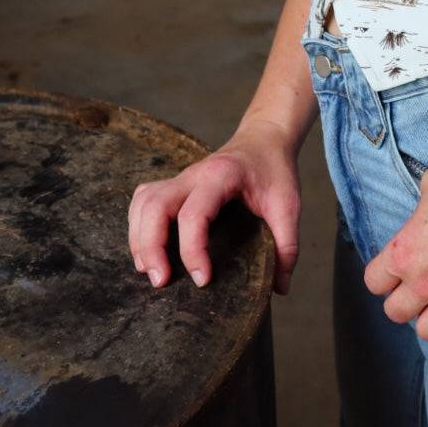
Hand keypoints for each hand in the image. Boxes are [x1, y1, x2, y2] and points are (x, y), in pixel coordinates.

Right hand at [128, 118, 300, 294]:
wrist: (265, 138)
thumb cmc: (274, 170)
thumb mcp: (289, 204)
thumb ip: (287, 245)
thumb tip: (280, 288)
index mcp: (222, 176)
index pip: (194, 214)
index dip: (192, 250)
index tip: (203, 279)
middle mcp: (194, 174)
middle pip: (155, 205)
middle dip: (151, 246)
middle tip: (161, 282)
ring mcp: (181, 178)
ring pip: (144, 202)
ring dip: (140, 238)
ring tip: (149, 271)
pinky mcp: (175, 185)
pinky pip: (144, 200)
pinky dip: (138, 225)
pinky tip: (146, 249)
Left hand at [362, 158, 427, 351]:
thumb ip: (421, 205)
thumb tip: (425, 209)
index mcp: (404, 252)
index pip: (374, 282)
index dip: (384, 275)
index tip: (397, 270)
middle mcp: (423, 283)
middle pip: (395, 312)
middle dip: (405, 300)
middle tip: (421, 286)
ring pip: (426, 333)